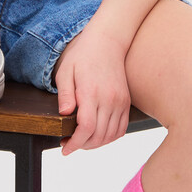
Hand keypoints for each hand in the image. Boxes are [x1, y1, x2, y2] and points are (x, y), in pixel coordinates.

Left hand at [54, 23, 131, 154]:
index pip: (86, 128)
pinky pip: (121, 129)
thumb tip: (64, 115)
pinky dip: (110, 138)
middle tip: (69, 144)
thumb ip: (65, 94)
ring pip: (111, 135)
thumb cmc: (83, 56)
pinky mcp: (126, 102)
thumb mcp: (66, 71)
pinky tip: (97, 135)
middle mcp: (109, 99)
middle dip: (82, 146)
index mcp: (92, 92)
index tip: (65, 149)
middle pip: (98, 136)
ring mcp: (121, 102)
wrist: (107, 42)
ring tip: (81, 141)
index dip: (75, 143)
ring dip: (96, 144)